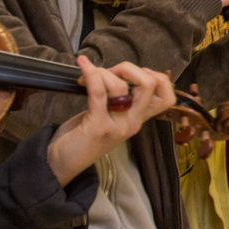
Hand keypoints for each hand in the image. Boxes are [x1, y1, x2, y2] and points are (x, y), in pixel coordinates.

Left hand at [47, 57, 175, 185]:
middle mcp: (132, 123)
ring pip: (120, 85)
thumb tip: (119, 75)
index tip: (138, 73)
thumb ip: (119, 102)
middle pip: (149, 84)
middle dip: (129, 68)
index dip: (158, 78)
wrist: (62, 164)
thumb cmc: (82, 138)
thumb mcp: (109, 119)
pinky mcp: (98, 126)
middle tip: (110, 72)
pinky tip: (83, 65)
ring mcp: (117, 126)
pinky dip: (91, 74)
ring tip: (87, 76)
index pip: (166, 98)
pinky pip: (99, 92)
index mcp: (137, 120)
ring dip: (102, 72)